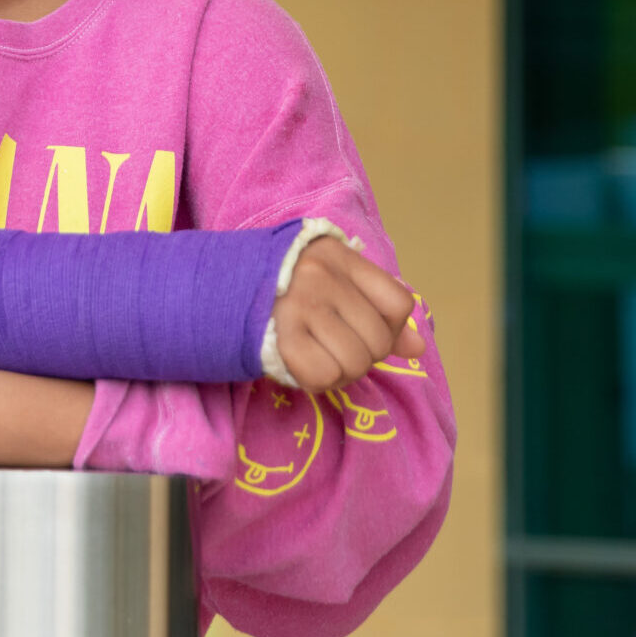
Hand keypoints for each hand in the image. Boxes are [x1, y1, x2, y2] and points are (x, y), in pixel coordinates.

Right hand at [272, 237, 424, 392]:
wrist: (217, 290)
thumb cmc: (285, 289)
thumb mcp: (334, 285)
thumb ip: (379, 312)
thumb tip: (418, 348)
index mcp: (338, 256)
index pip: (399, 303)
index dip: (389, 327)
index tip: (362, 326)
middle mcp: (321, 276)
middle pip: (379, 340)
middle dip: (363, 355)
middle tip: (335, 346)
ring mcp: (299, 306)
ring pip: (355, 363)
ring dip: (341, 372)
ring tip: (319, 355)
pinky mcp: (280, 337)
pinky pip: (324, 376)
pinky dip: (318, 381)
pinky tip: (303, 365)